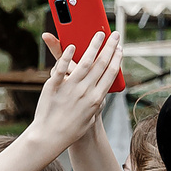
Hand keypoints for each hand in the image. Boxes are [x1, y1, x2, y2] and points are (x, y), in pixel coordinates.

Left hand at [26, 29, 121, 152]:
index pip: (111, 74)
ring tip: (99, 34)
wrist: (50, 136)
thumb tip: (99, 89)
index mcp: (97, 99)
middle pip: (101, 64)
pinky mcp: (53, 86)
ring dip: (94, 46)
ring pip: (85, 62)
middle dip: (110, 47)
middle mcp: (85, 91)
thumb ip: (95, 100)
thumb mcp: (89, 116)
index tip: (120, 48)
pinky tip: (72, 46)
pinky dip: (67, 57)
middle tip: (114, 35)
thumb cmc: (71, 128)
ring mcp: (70, 88)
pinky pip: (60, 69)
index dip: (117, 59)